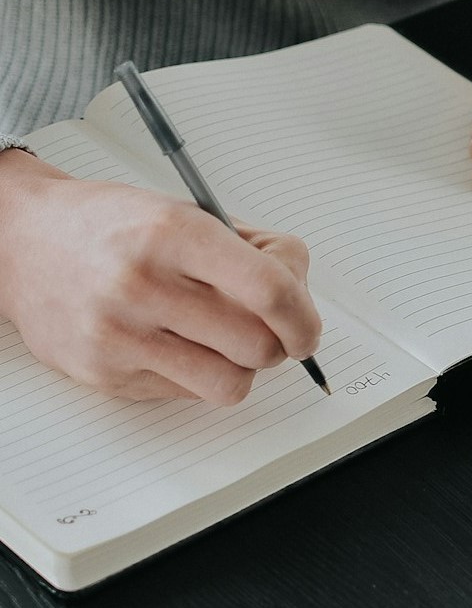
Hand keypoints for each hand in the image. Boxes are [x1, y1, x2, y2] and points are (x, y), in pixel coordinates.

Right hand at [0, 150, 321, 404]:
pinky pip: (188, 395)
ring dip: (243, 368)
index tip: (307, 327)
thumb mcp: (192, 212)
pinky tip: (182, 344)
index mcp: (174, 233)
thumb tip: (301, 299)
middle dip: (279, 343)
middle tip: (272, 330)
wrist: (23, 240)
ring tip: (228, 341)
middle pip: (257, 346)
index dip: (304, 317)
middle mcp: (143, 285)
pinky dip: (201, 375)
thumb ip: (256, 252)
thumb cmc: (117, 225)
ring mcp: (119, 335)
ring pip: (229, 384)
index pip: (270, 290)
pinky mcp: (105, 374)